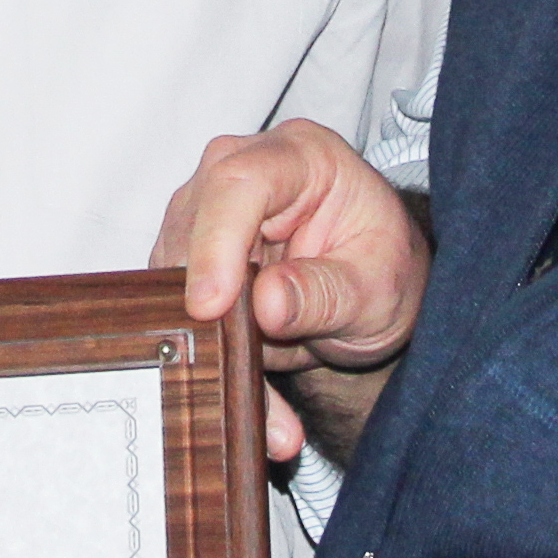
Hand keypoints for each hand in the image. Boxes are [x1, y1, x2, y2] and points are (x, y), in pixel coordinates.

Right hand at [156, 127, 430, 458]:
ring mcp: (207, 208)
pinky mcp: (188, 250)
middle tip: (242, 366)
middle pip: (193, 224)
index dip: (217, 242)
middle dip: (209, 301)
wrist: (371, 291)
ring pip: (174, 269)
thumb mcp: (376, 289)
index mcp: (302, 156)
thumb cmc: (383, 271)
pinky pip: (175, 301)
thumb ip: (326, 294)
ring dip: (209, 336)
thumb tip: (267, 304)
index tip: (211, 305)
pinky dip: (207, 349)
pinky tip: (246, 387)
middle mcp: (243, 167)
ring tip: (267, 401)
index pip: (241, 182)